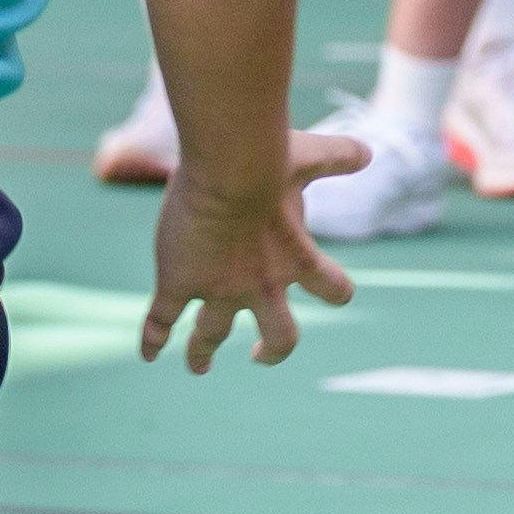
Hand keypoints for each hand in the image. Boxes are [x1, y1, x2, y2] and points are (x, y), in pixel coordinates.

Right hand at [142, 133, 362, 372]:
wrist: (231, 170)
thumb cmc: (271, 159)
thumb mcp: (310, 157)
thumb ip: (339, 155)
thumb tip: (367, 149)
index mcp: (298, 259)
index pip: (333, 289)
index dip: (336, 291)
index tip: (334, 294)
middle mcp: (262, 285)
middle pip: (281, 337)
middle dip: (272, 350)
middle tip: (261, 355)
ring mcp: (218, 289)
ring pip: (211, 334)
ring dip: (203, 353)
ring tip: (200, 365)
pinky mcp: (178, 283)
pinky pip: (161, 320)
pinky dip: (151, 339)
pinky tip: (146, 354)